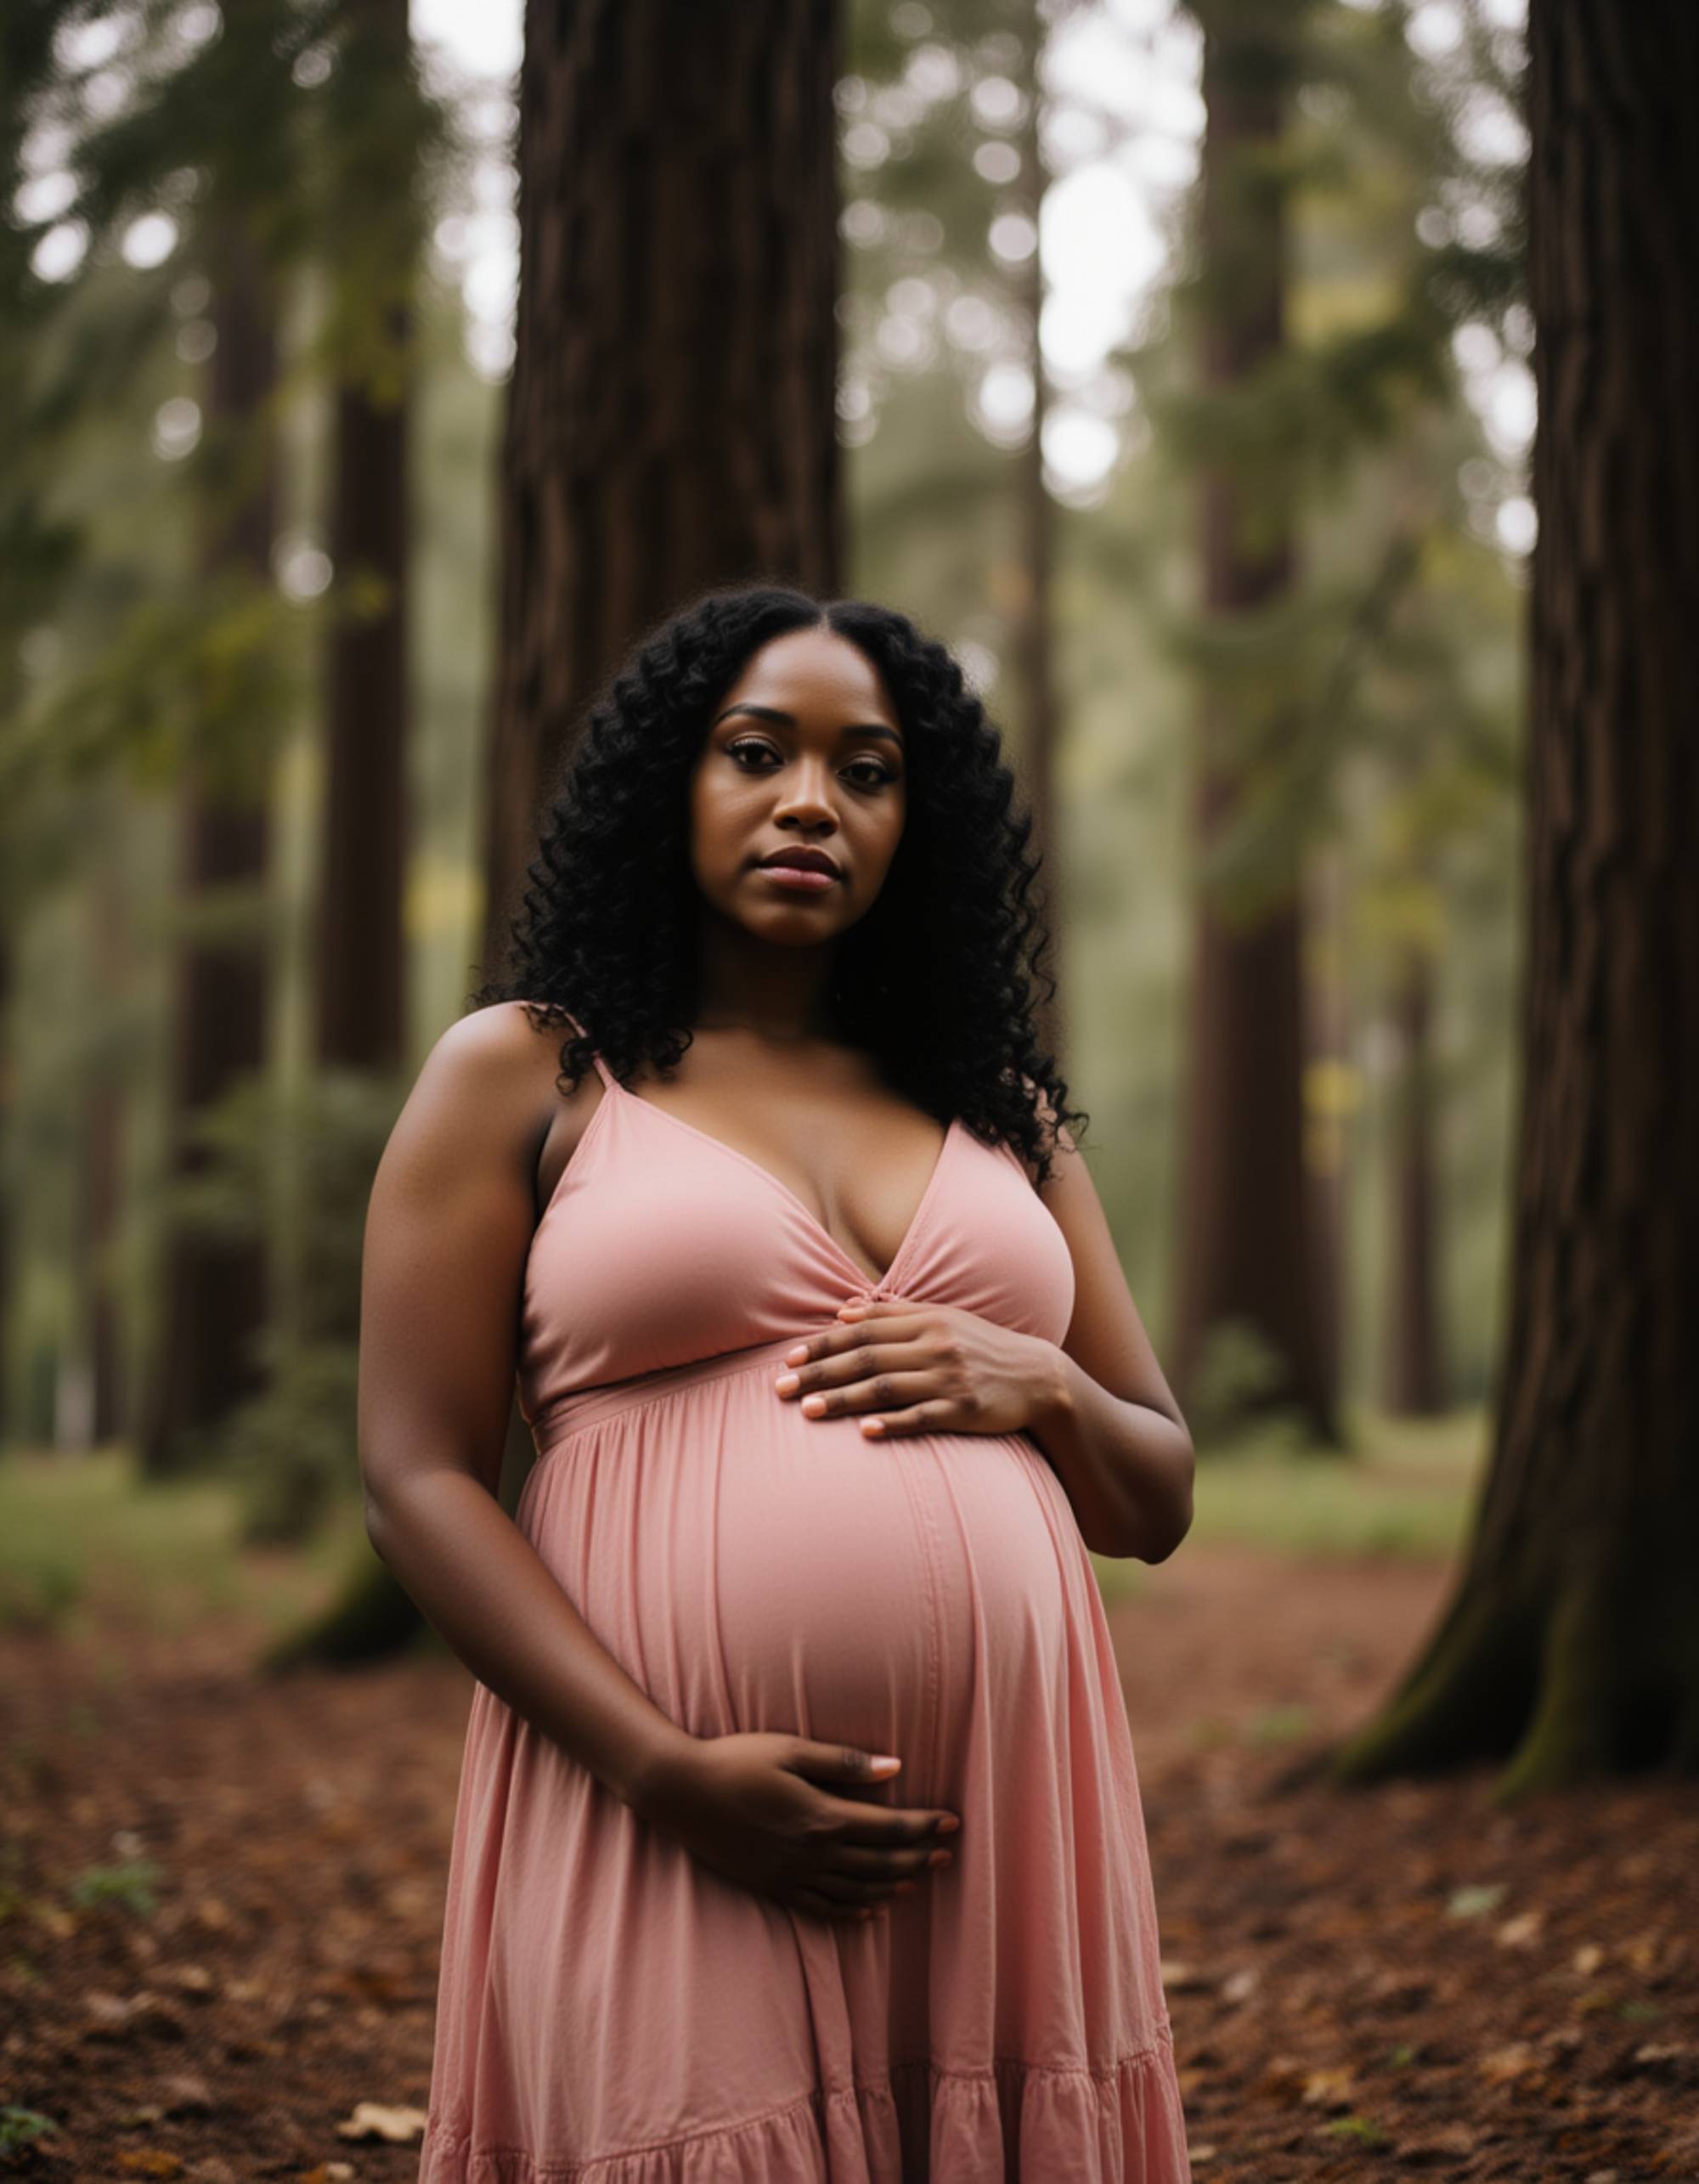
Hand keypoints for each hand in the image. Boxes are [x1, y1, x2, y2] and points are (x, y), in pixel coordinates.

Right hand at [636, 1732, 960, 1922]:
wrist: (681, 1792)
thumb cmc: (736, 1760)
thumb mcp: (791, 1750)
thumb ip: (845, 1762)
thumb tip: (897, 1767)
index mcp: (822, 1816)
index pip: (889, 1827)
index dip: (924, 1826)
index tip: (952, 1823)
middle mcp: (812, 1853)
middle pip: (880, 1863)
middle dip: (917, 1858)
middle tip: (945, 1854)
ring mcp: (792, 1875)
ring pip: (856, 1890)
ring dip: (892, 1886)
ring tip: (917, 1879)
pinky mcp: (774, 1887)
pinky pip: (822, 1909)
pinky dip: (852, 1912)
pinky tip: (869, 1911)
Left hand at [773, 1296, 1059, 1438]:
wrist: (1039, 1378)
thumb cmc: (982, 1347)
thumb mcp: (943, 1320)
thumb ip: (894, 1313)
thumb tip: (843, 1310)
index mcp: (927, 1320)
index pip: (863, 1330)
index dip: (824, 1344)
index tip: (790, 1358)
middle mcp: (936, 1346)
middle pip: (866, 1358)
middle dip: (820, 1373)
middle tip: (781, 1388)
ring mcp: (950, 1379)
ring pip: (886, 1387)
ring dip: (844, 1399)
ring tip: (809, 1411)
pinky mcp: (965, 1411)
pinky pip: (922, 1417)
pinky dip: (892, 1424)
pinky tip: (864, 1432)